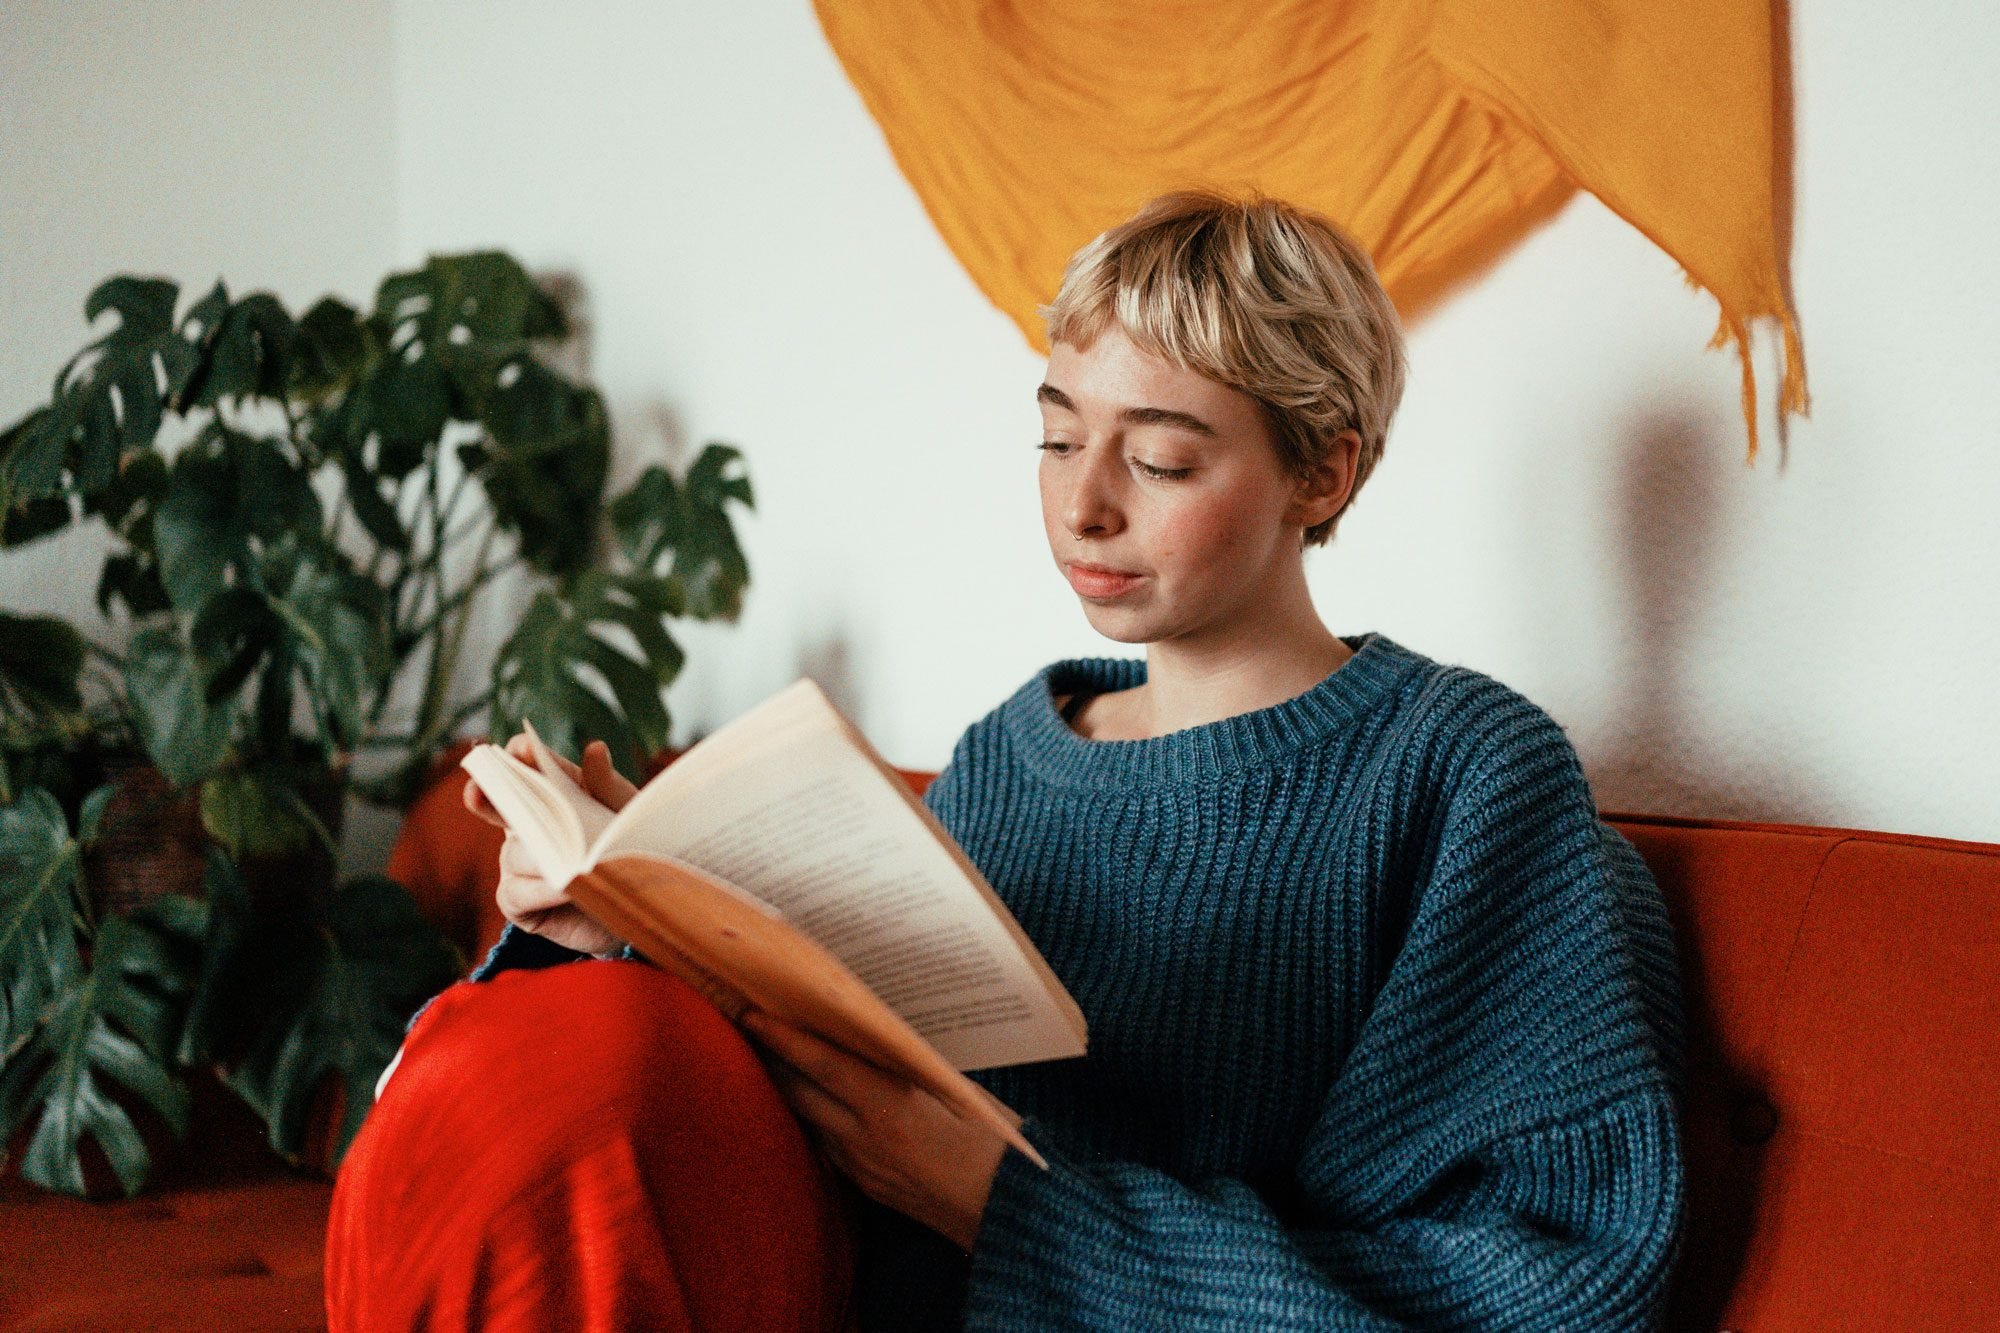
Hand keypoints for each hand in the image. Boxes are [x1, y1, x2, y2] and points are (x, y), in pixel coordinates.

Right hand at [464, 736, 639, 956]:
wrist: (640, 908)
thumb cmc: (628, 849)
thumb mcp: (624, 814)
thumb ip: (607, 784)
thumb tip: (595, 749)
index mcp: (551, 794)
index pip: (524, 766)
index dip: (517, 756)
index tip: (521, 750)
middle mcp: (526, 825)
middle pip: (501, 806)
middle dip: (489, 796)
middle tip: (477, 790)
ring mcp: (518, 864)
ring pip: (514, 854)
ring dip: (540, 856)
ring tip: (570, 859)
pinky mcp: (519, 902)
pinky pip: (517, 892)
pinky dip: (541, 890)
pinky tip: (566, 888)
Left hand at [740, 1009, 1007, 1253]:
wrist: (1007, 1213)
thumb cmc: (992, 1144)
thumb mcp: (954, 1092)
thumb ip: (910, 1070)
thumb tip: (876, 1040)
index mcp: (890, 1108)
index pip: (823, 1065)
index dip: (784, 1038)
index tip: (753, 1013)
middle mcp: (865, 1139)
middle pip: (800, 1092)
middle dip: (774, 1058)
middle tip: (754, 1024)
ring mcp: (860, 1166)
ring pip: (810, 1119)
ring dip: (793, 1088)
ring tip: (778, 1055)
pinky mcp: (865, 1185)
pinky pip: (828, 1143)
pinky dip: (818, 1116)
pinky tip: (818, 1099)